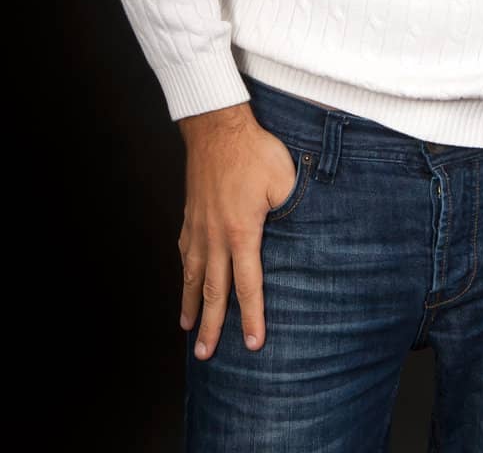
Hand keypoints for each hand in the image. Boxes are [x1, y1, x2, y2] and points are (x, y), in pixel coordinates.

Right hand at [178, 103, 296, 359]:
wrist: (218, 128)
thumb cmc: (255, 152)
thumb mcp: (284, 181)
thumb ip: (288, 211)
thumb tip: (296, 230)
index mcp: (242, 233)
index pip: (248, 285)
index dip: (252, 317)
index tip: (252, 344)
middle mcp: (215, 237)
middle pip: (214, 290)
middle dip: (211, 326)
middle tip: (206, 355)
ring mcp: (199, 227)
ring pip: (193, 275)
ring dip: (191, 304)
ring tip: (188, 329)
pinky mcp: (190, 215)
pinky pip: (185, 252)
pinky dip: (184, 273)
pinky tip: (185, 281)